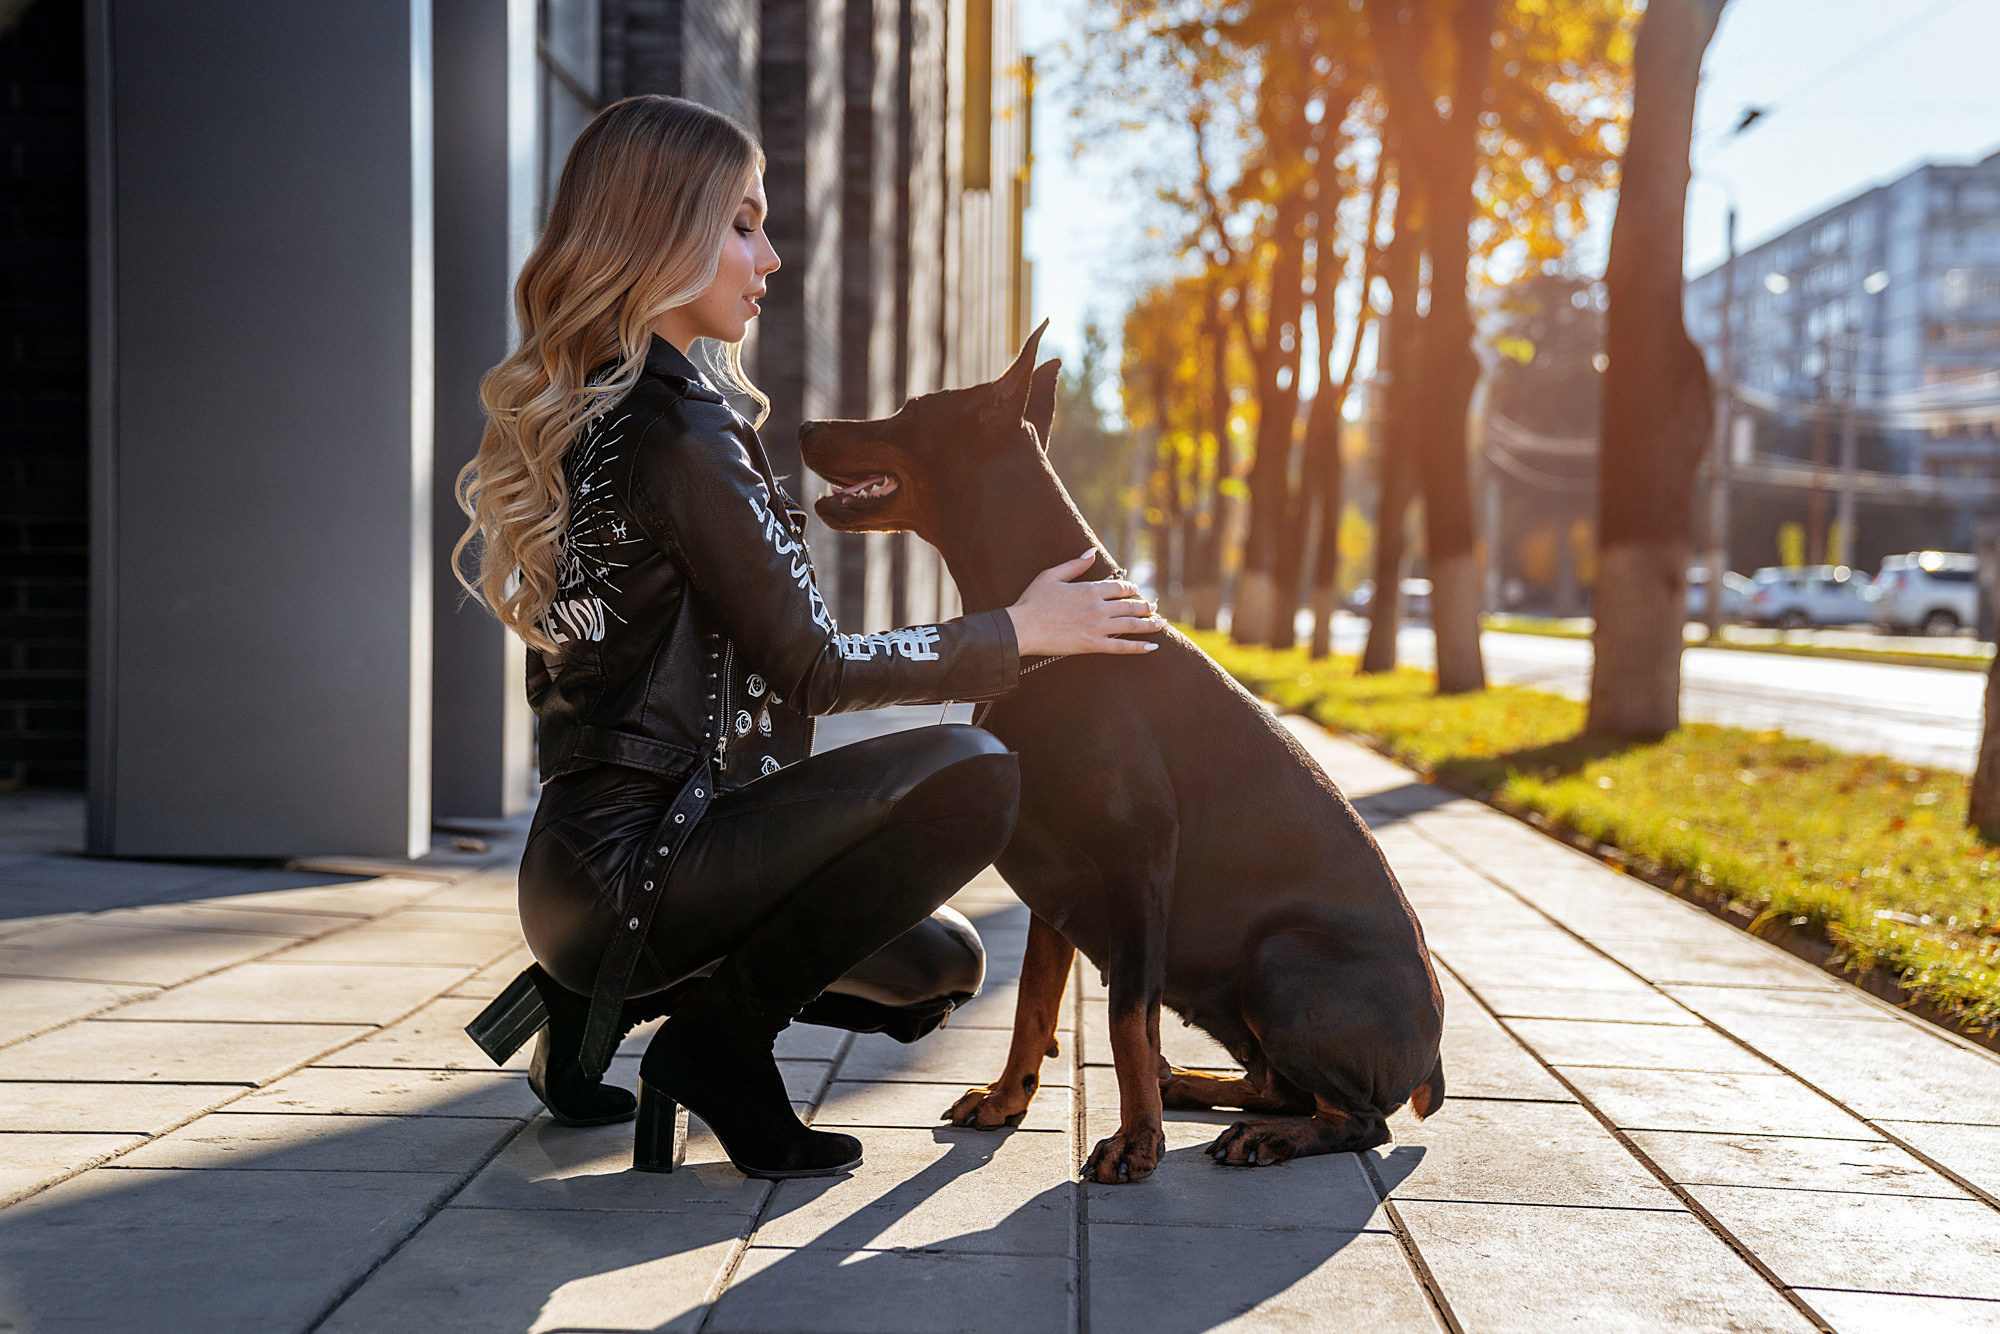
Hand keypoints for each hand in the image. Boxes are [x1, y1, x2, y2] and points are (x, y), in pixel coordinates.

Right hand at [1005, 551, 1163, 657]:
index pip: (1119, 588)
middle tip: (1154, 607)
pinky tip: (1152, 647)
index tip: (1135, 591)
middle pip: (1130, 605)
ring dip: (1150, 624)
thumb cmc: (1033, 601)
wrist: (1022, 627)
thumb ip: (1075, 565)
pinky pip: (1121, 647)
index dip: (1130, 589)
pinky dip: (1139, 647)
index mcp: (1089, 589)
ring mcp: (1097, 627)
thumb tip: (1092, 553)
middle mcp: (1098, 607)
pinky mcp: (1093, 644)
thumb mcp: (1052, 576)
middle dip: (1145, 606)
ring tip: (1162, 623)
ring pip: (1131, 625)